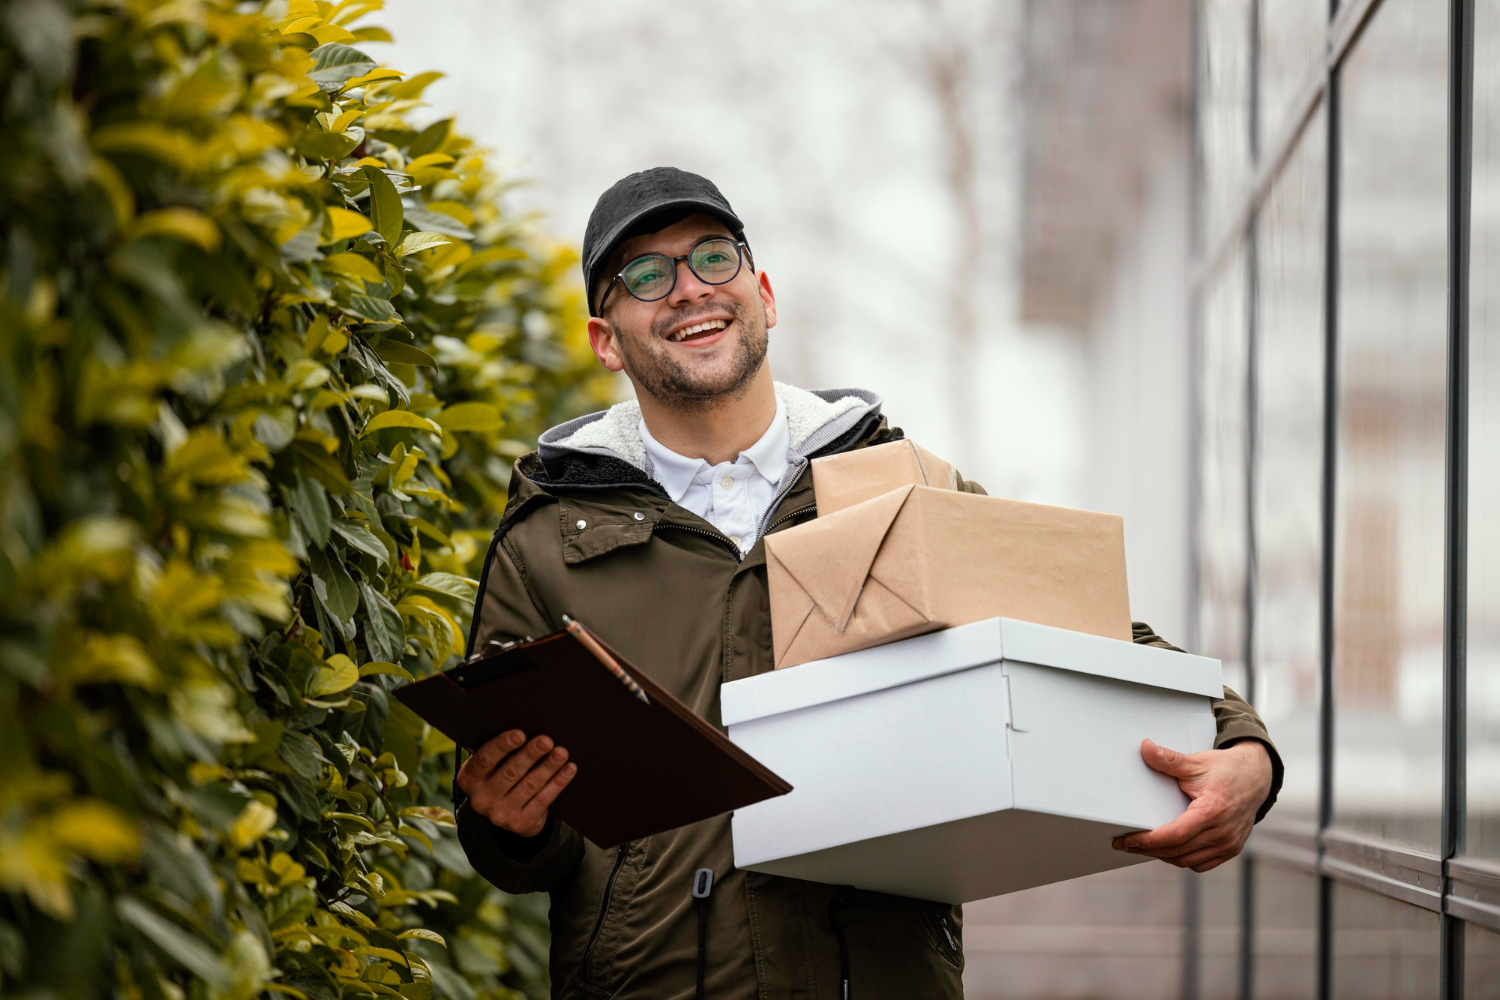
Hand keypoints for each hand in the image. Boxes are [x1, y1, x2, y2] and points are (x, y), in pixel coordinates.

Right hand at [456, 729, 577, 837]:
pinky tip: (568, 769)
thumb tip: (529, 728)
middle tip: (546, 741)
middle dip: (530, 755)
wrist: (505, 812)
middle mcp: (481, 799)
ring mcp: (500, 814)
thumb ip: (501, 751)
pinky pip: (542, 801)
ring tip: (561, 753)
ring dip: (548, 767)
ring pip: (529, 786)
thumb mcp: (491, 765)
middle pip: (509, 773)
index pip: (484, 760)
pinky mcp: (520, 824)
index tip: (520, 734)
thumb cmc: (499, 774)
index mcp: (469, 778)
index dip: (502, 746)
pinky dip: (557, 783)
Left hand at [1111, 737, 1272, 872]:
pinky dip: (1183, 859)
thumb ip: (1169, 759)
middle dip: (1148, 850)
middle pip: (1178, 851)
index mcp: (1213, 811)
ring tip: (1142, 848)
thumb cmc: (1226, 769)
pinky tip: (1167, 850)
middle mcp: (1223, 832)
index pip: (1176, 835)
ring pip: (1188, 861)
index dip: (1149, 840)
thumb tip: (1145, 747)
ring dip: (1163, 856)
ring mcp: (1229, 844)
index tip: (1127, 839)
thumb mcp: (1196, 762)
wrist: (1257, 777)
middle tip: (1125, 844)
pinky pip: (1202, 864)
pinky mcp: (1232, 849)